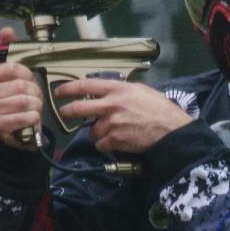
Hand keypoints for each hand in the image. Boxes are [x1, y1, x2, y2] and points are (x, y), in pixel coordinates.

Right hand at [0, 26, 40, 150]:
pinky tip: (31, 119)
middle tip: (34, 98)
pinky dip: (31, 118)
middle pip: (20, 85)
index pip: (13, 67)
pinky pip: (21, 117)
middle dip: (34, 92)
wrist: (20, 129)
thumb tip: (5, 31)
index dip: (28, 74)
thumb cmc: (19, 99)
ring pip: (24, 101)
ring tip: (32, 108)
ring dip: (35, 106)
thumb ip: (12, 49)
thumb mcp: (19, 74)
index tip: (30, 80)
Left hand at [55, 77, 192, 155]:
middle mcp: (112, 104)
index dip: (68, 88)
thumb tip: (102, 92)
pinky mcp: (115, 139)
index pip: (85, 85)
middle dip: (67, 112)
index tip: (59, 91)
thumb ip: (119, 91)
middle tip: (64, 114)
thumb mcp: (139, 90)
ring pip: (92, 130)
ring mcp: (112, 123)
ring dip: (98, 133)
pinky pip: (101, 144)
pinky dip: (106, 145)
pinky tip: (118, 141)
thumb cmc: (158, 109)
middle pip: (78, 108)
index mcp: (118, 89)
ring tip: (114, 131)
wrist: (171, 129)